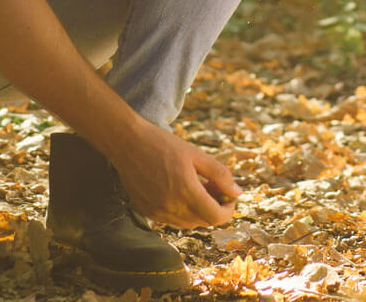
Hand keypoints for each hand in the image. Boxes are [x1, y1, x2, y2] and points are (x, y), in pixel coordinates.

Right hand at [108, 120, 239, 228]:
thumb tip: (238, 193)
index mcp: (185, 191)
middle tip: (214, 187)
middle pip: (204, 221)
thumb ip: (220, 175)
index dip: (228, 210)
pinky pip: (172, 220)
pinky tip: (180, 192)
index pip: (216, 217)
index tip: (229, 198)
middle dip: (215, 208)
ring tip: (198, 187)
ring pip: (188, 223)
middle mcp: (170, 207)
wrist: (127, 143)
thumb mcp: (196, 154)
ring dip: (199, 211)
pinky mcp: (147, 212)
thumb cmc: (163, 144)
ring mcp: (157, 212)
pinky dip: (182, 211)